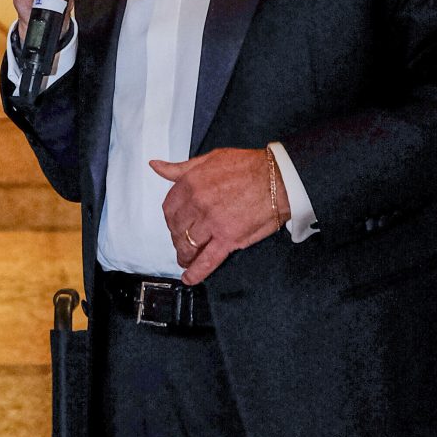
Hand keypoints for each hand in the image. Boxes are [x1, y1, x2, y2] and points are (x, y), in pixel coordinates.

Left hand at [149, 147, 287, 284]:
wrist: (278, 179)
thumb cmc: (249, 166)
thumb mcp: (210, 158)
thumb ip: (181, 167)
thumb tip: (157, 167)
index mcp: (191, 183)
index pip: (169, 207)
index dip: (170, 218)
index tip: (174, 222)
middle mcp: (198, 203)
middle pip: (177, 228)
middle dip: (177, 237)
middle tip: (181, 240)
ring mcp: (212, 223)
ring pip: (188, 244)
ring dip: (184, 254)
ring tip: (185, 257)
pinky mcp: (228, 238)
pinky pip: (208, 260)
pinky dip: (196, 272)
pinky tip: (189, 278)